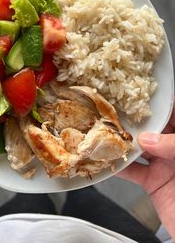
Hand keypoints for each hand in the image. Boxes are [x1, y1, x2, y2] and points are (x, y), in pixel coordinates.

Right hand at [117, 105, 174, 239]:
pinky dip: (119, 166)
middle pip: (153, 128)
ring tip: (108, 130)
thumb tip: (147, 140)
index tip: (139, 94)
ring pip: (139, 147)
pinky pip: (132, 171)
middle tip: (117, 110)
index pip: (173, 114)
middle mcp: (174, 148)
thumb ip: (174, 146)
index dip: (158, 103)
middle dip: (136, 120)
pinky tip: (108, 159)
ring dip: (124, 141)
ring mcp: (163, 163)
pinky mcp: (153, 181)